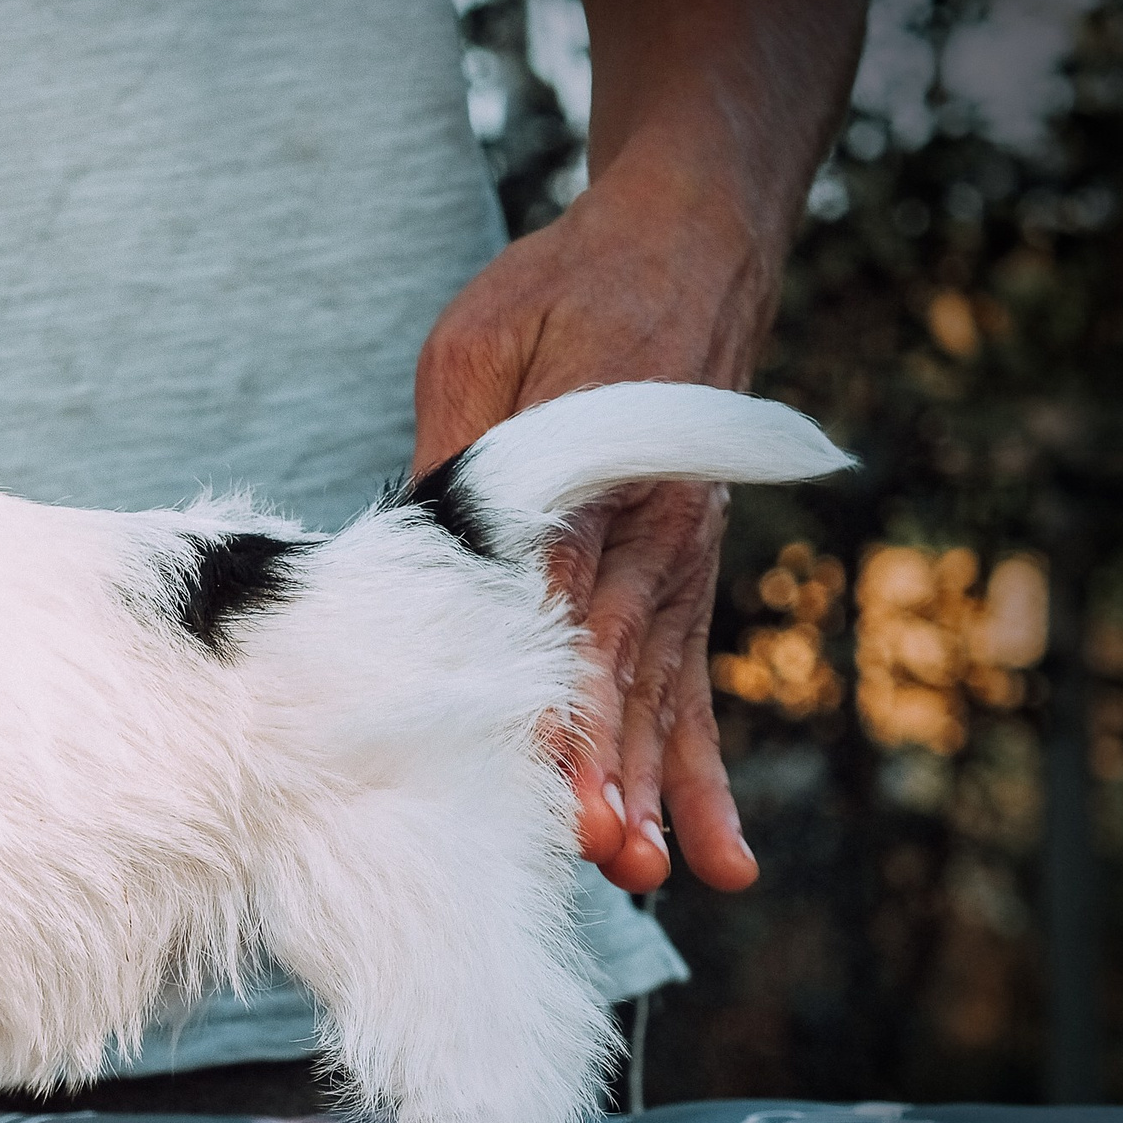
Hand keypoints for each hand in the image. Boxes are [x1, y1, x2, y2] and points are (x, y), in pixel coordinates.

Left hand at [413, 158, 776, 894]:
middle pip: (614, 669)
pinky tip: (715, 863)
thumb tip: (408, 550)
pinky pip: (692, 695)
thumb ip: (459, 451)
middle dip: (600, 764)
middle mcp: (643, 536)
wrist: (686, 245)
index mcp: (589, 477)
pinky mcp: (684, 587)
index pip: (559, 606)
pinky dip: (701, 777)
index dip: (549, 688)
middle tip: (593, 852)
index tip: (539, 768)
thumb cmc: (563, 292)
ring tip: (641, 877)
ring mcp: (674, 567)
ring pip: (656, 698)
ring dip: (649, 789)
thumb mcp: (483, 347)